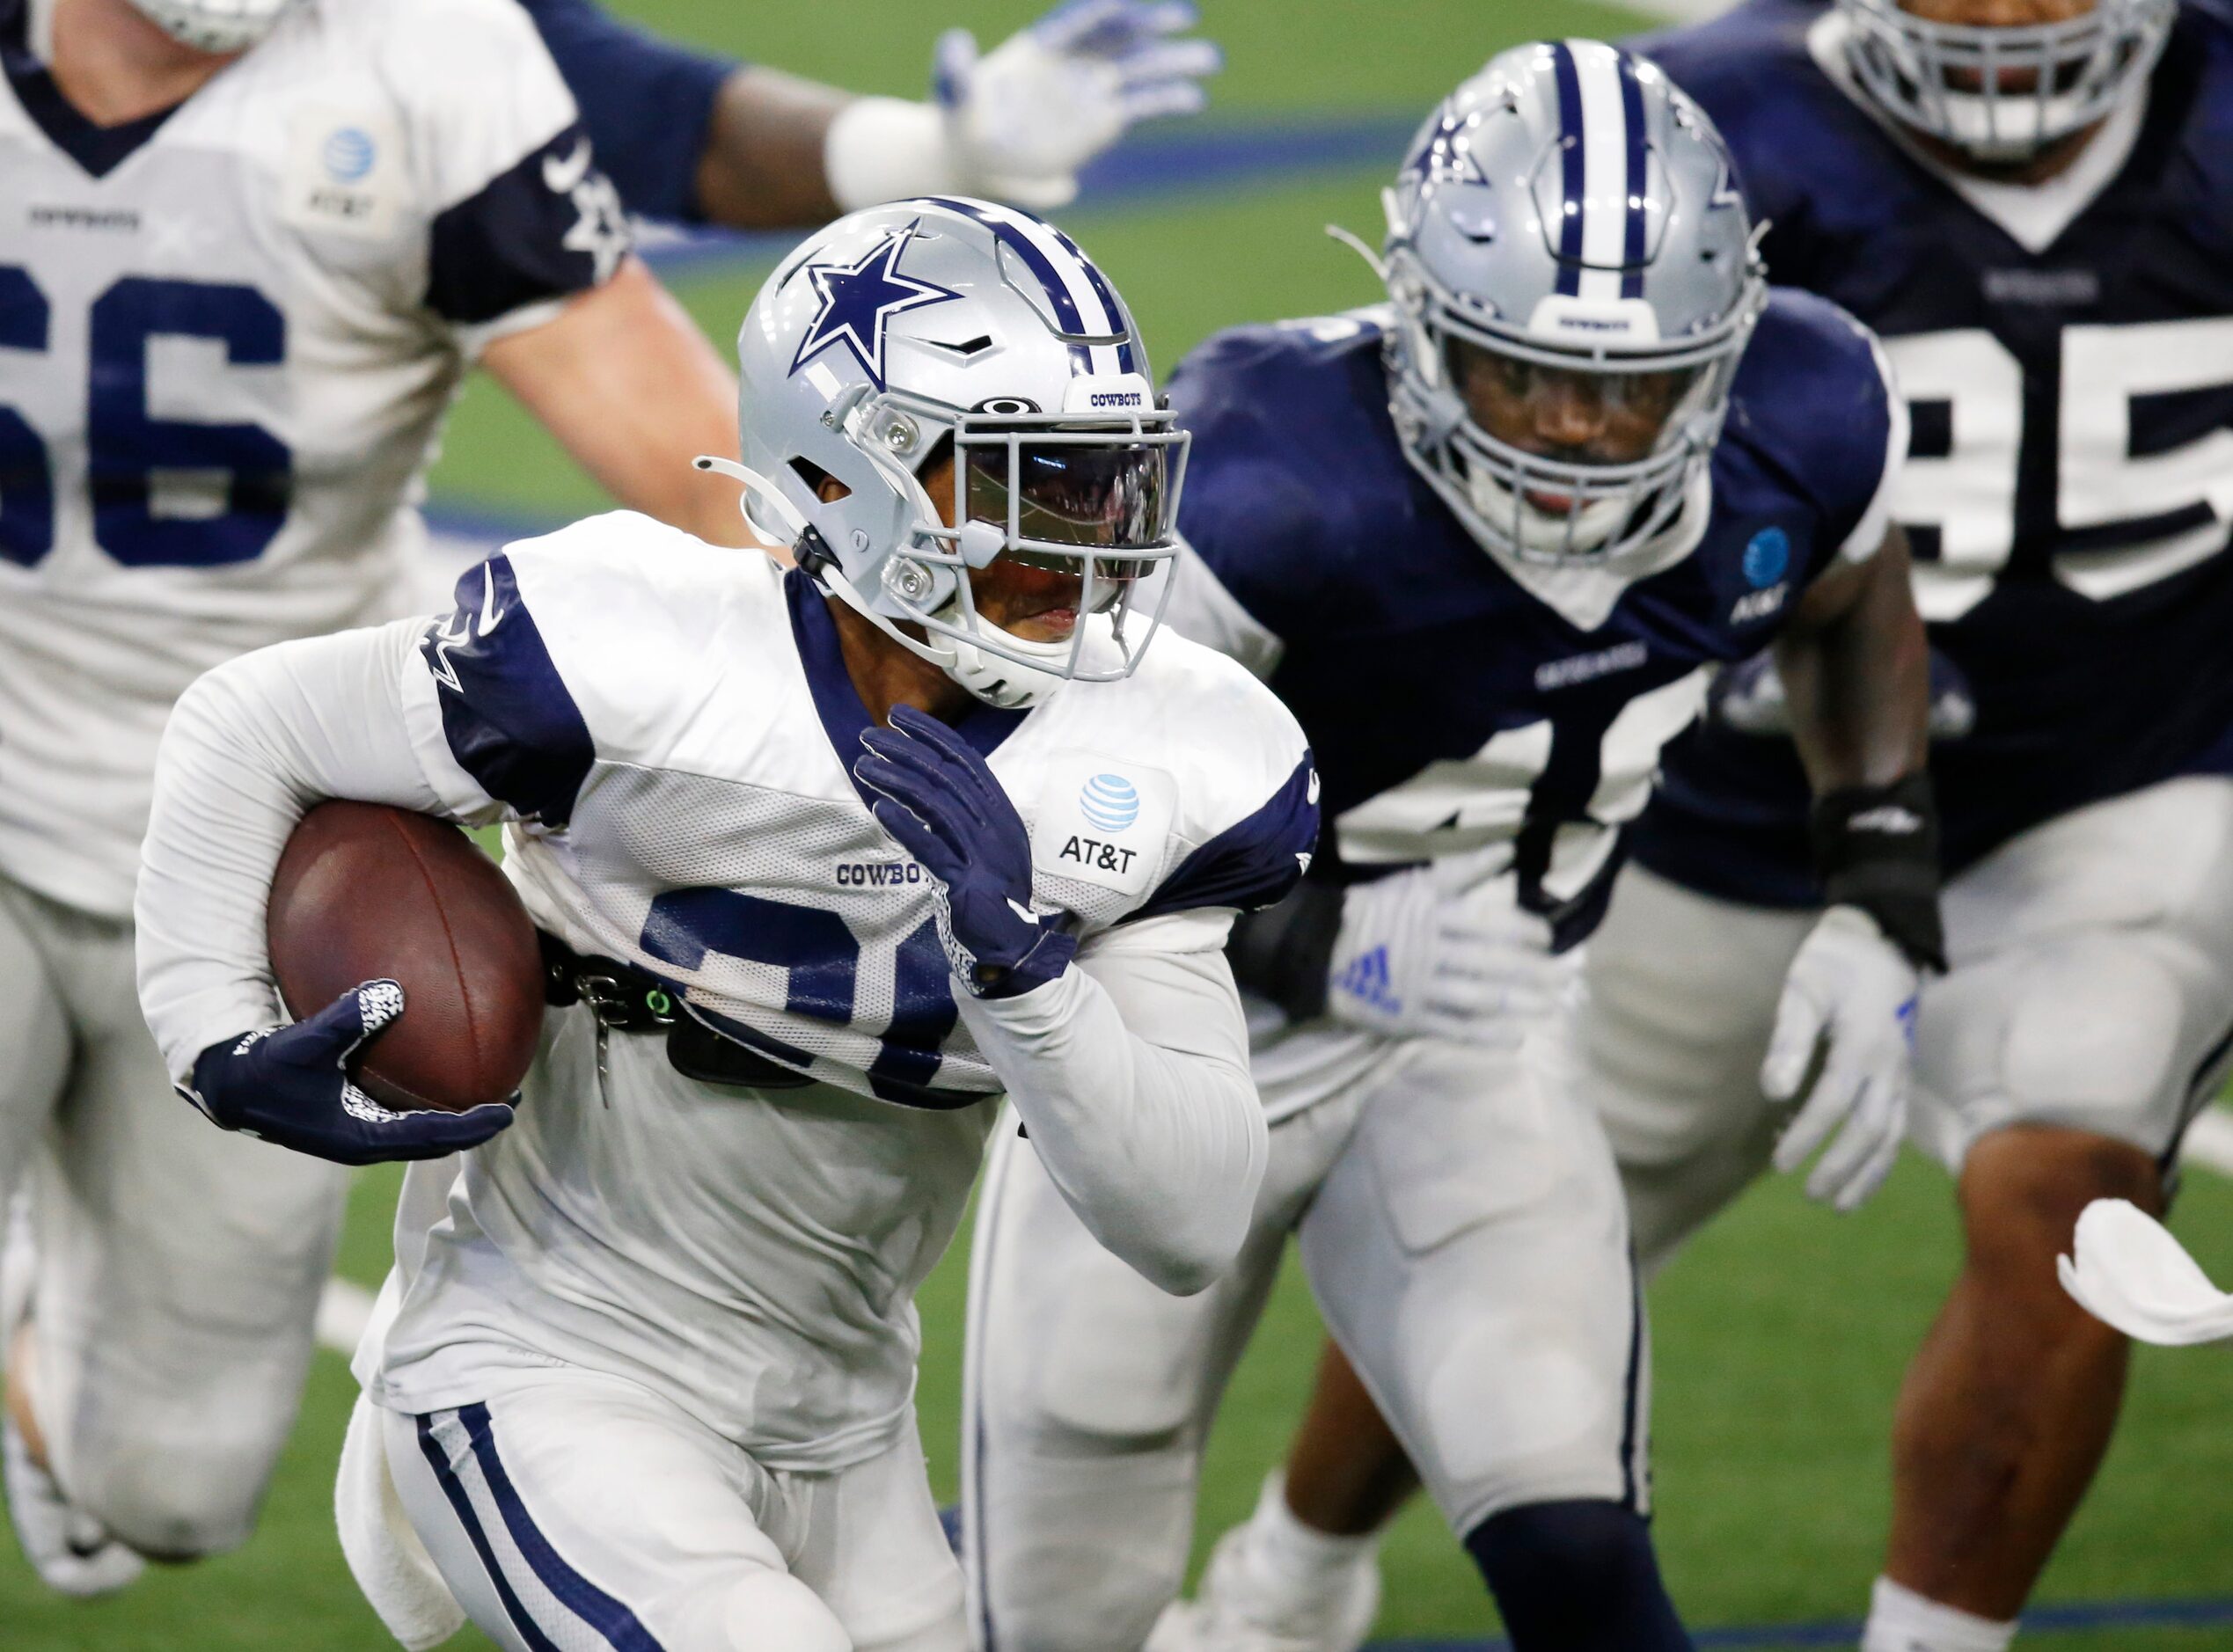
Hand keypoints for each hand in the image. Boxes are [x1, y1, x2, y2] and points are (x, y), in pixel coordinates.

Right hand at [181, 981, 515, 1166]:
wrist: (230, 1088)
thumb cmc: (265, 1069)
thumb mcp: (303, 1043)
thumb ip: (346, 1019)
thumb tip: (393, 990)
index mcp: (361, 1136)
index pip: (431, 1136)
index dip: (471, 1126)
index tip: (505, 1113)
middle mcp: (366, 1142)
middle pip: (435, 1141)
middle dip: (473, 1126)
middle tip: (512, 1102)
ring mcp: (359, 1133)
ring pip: (421, 1132)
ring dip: (455, 1116)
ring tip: (490, 1091)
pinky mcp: (352, 1120)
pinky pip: (403, 1116)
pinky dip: (429, 1103)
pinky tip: (442, 1073)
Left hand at [854, 705, 1076, 998]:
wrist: (1011, 942)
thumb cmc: (992, 888)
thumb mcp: (986, 840)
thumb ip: (962, 810)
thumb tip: (920, 777)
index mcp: (1000, 809)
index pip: (964, 758)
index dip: (931, 733)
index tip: (898, 715)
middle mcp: (995, 824)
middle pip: (945, 774)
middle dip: (904, 750)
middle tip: (869, 737)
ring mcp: (983, 852)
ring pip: (935, 804)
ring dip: (895, 781)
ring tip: (864, 767)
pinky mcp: (967, 882)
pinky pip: (932, 847)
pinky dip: (905, 825)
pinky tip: (880, 809)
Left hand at [931, 0, 1220, 207]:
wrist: (979, 156)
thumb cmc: (964, 120)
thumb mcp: (954, 93)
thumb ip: (956, 69)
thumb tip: (954, 43)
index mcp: (1043, 47)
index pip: (1078, 22)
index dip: (1101, 11)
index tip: (1125, 2)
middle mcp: (1074, 61)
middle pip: (1119, 36)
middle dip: (1150, 25)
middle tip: (1185, 17)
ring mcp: (1092, 89)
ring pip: (1139, 68)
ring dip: (1173, 62)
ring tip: (1210, 58)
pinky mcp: (1103, 119)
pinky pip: (1141, 104)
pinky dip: (1167, 99)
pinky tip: (1195, 99)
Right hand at [1324, 856, 1575, 1043]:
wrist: (1318, 952)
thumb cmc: (1373, 914)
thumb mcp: (1415, 885)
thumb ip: (1464, 871)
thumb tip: (1508, 850)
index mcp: (1433, 916)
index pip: (1488, 923)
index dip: (1522, 932)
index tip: (1547, 939)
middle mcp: (1431, 953)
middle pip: (1490, 964)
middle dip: (1532, 971)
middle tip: (1566, 977)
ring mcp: (1419, 989)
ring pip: (1477, 998)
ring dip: (1517, 1004)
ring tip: (1550, 1008)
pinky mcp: (1409, 1018)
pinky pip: (1453, 1029)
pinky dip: (1485, 1036)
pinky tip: (1516, 1039)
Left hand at [1761, 904, 1918, 1211]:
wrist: (1881, 946)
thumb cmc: (1832, 964)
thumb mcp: (1802, 989)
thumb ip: (1788, 1039)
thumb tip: (1773, 1092)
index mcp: (1863, 1044)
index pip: (1834, 1103)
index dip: (1808, 1136)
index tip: (1780, 1164)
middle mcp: (1889, 1066)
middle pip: (1868, 1128)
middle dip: (1839, 1166)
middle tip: (1808, 1192)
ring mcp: (1899, 1073)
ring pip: (1890, 1135)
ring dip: (1865, 1174)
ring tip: (1837, 1205)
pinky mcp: (1901, 1077)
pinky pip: (1896, 1126)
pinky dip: (1881, 1159)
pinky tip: (1861, 1181)